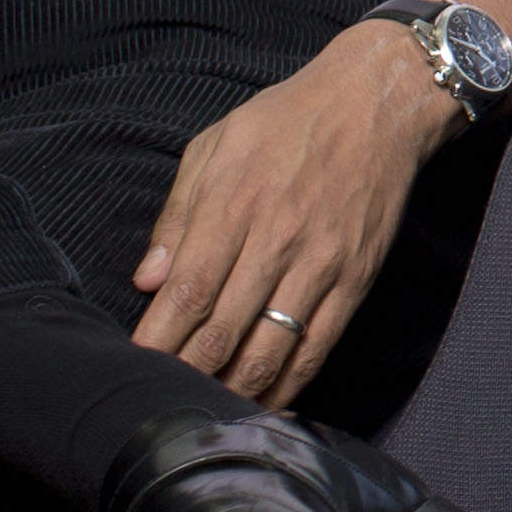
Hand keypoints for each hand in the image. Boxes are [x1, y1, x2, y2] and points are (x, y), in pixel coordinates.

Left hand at [132, 20, 453, 406]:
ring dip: (233, 390)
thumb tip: (146, 280)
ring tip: (205, 409)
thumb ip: (178, 213)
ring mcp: (321, 264)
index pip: (187, 292)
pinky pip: (318, 347)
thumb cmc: (286, 120)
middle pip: (222, 332)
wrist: (378, 102)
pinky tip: (264, 401)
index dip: (157, 340)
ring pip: (269, 351)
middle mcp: (277, 240)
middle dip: (186, 374)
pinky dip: (288, 384)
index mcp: (234, 204)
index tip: (133, 367)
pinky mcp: (355, 279)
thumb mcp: (216, 144)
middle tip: (161, 401)